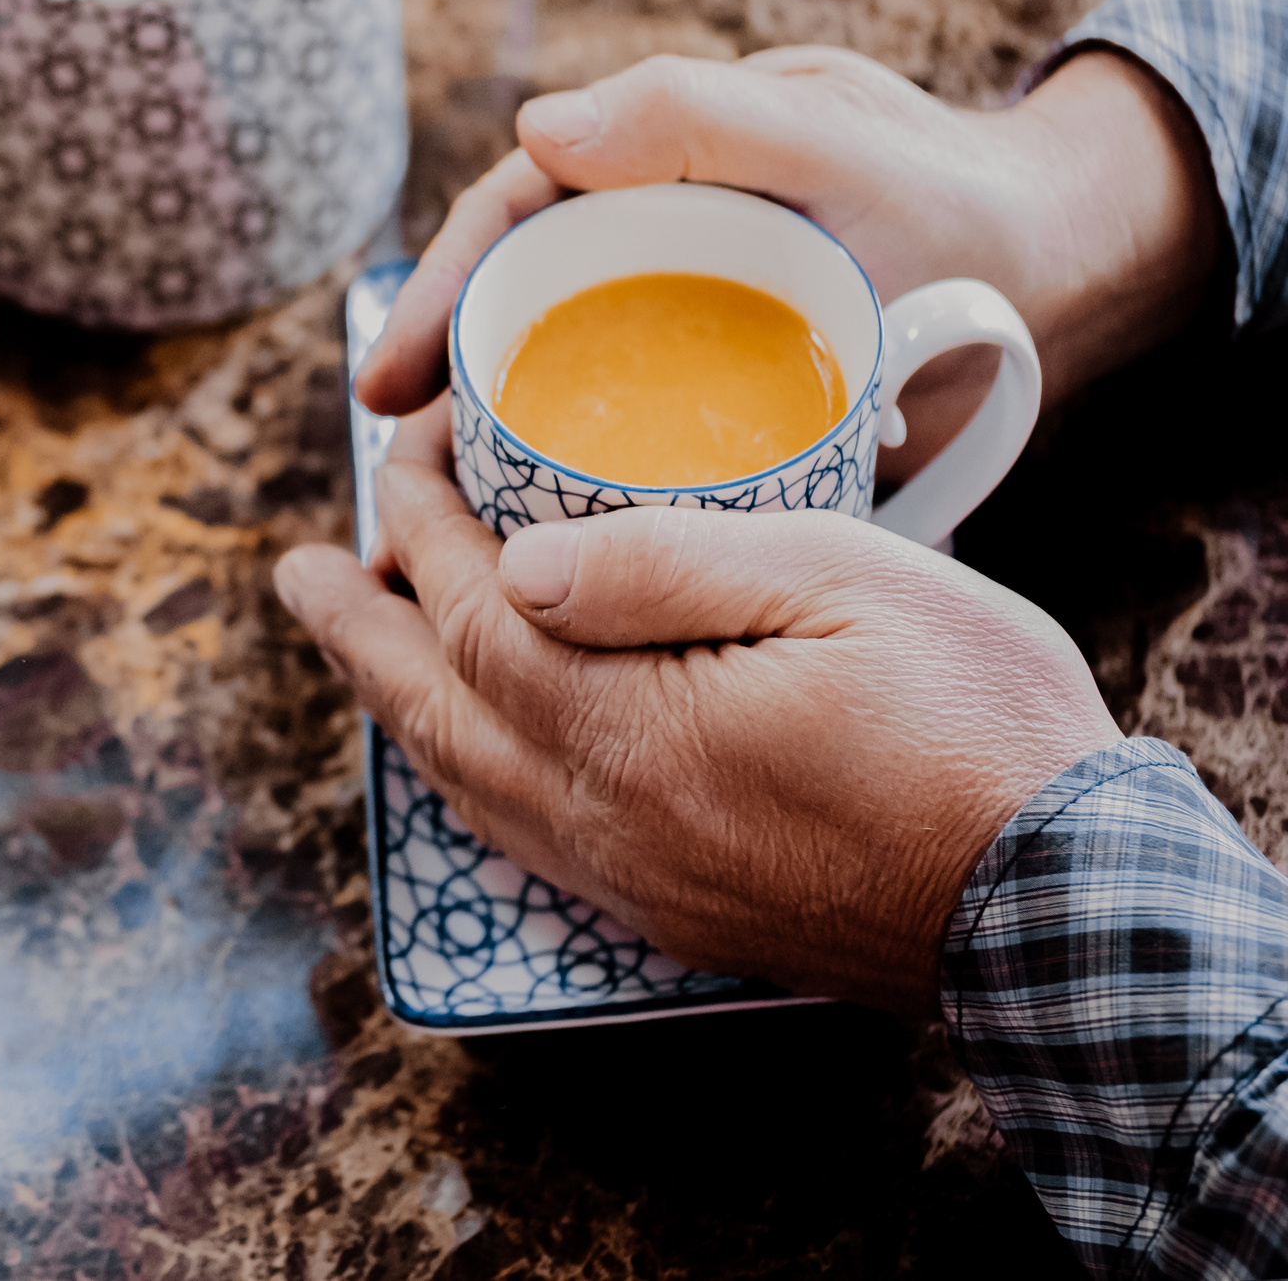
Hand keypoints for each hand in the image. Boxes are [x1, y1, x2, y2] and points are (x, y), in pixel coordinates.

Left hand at [274, 420, 1121, 1013]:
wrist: (1067, 914)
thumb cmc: (977, 728)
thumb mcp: (844, 588)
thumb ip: (668, 565)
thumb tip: (517, 563)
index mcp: (626, 725)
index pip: (472, 607)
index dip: (423, 521)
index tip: (403, 450)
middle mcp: (598, 817)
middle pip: (432, 705)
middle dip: (357, 625)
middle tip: (299, 570)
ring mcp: (628, 879)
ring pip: (461, 781)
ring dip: (395, 702)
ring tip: (356, 643)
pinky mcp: (668, 915)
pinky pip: (515, 837)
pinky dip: (461, 775)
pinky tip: (463, 749)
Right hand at [357, 48, 1222, 468]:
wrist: (1063, 269)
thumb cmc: (948, 187)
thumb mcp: (827, 139)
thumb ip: (696, 118)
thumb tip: (537, 127)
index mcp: (644, 166)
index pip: (507, 230)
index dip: (434, 302)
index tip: (387, 388)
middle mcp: (644, 245)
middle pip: (514, 318)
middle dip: (440, 399)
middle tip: (393, 487)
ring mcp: (681, 328)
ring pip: (559, 391)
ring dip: (493, 462)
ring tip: (447, 546)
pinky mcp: (722, 404)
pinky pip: (631, 450)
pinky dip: (582, 505)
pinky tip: (552, 569)